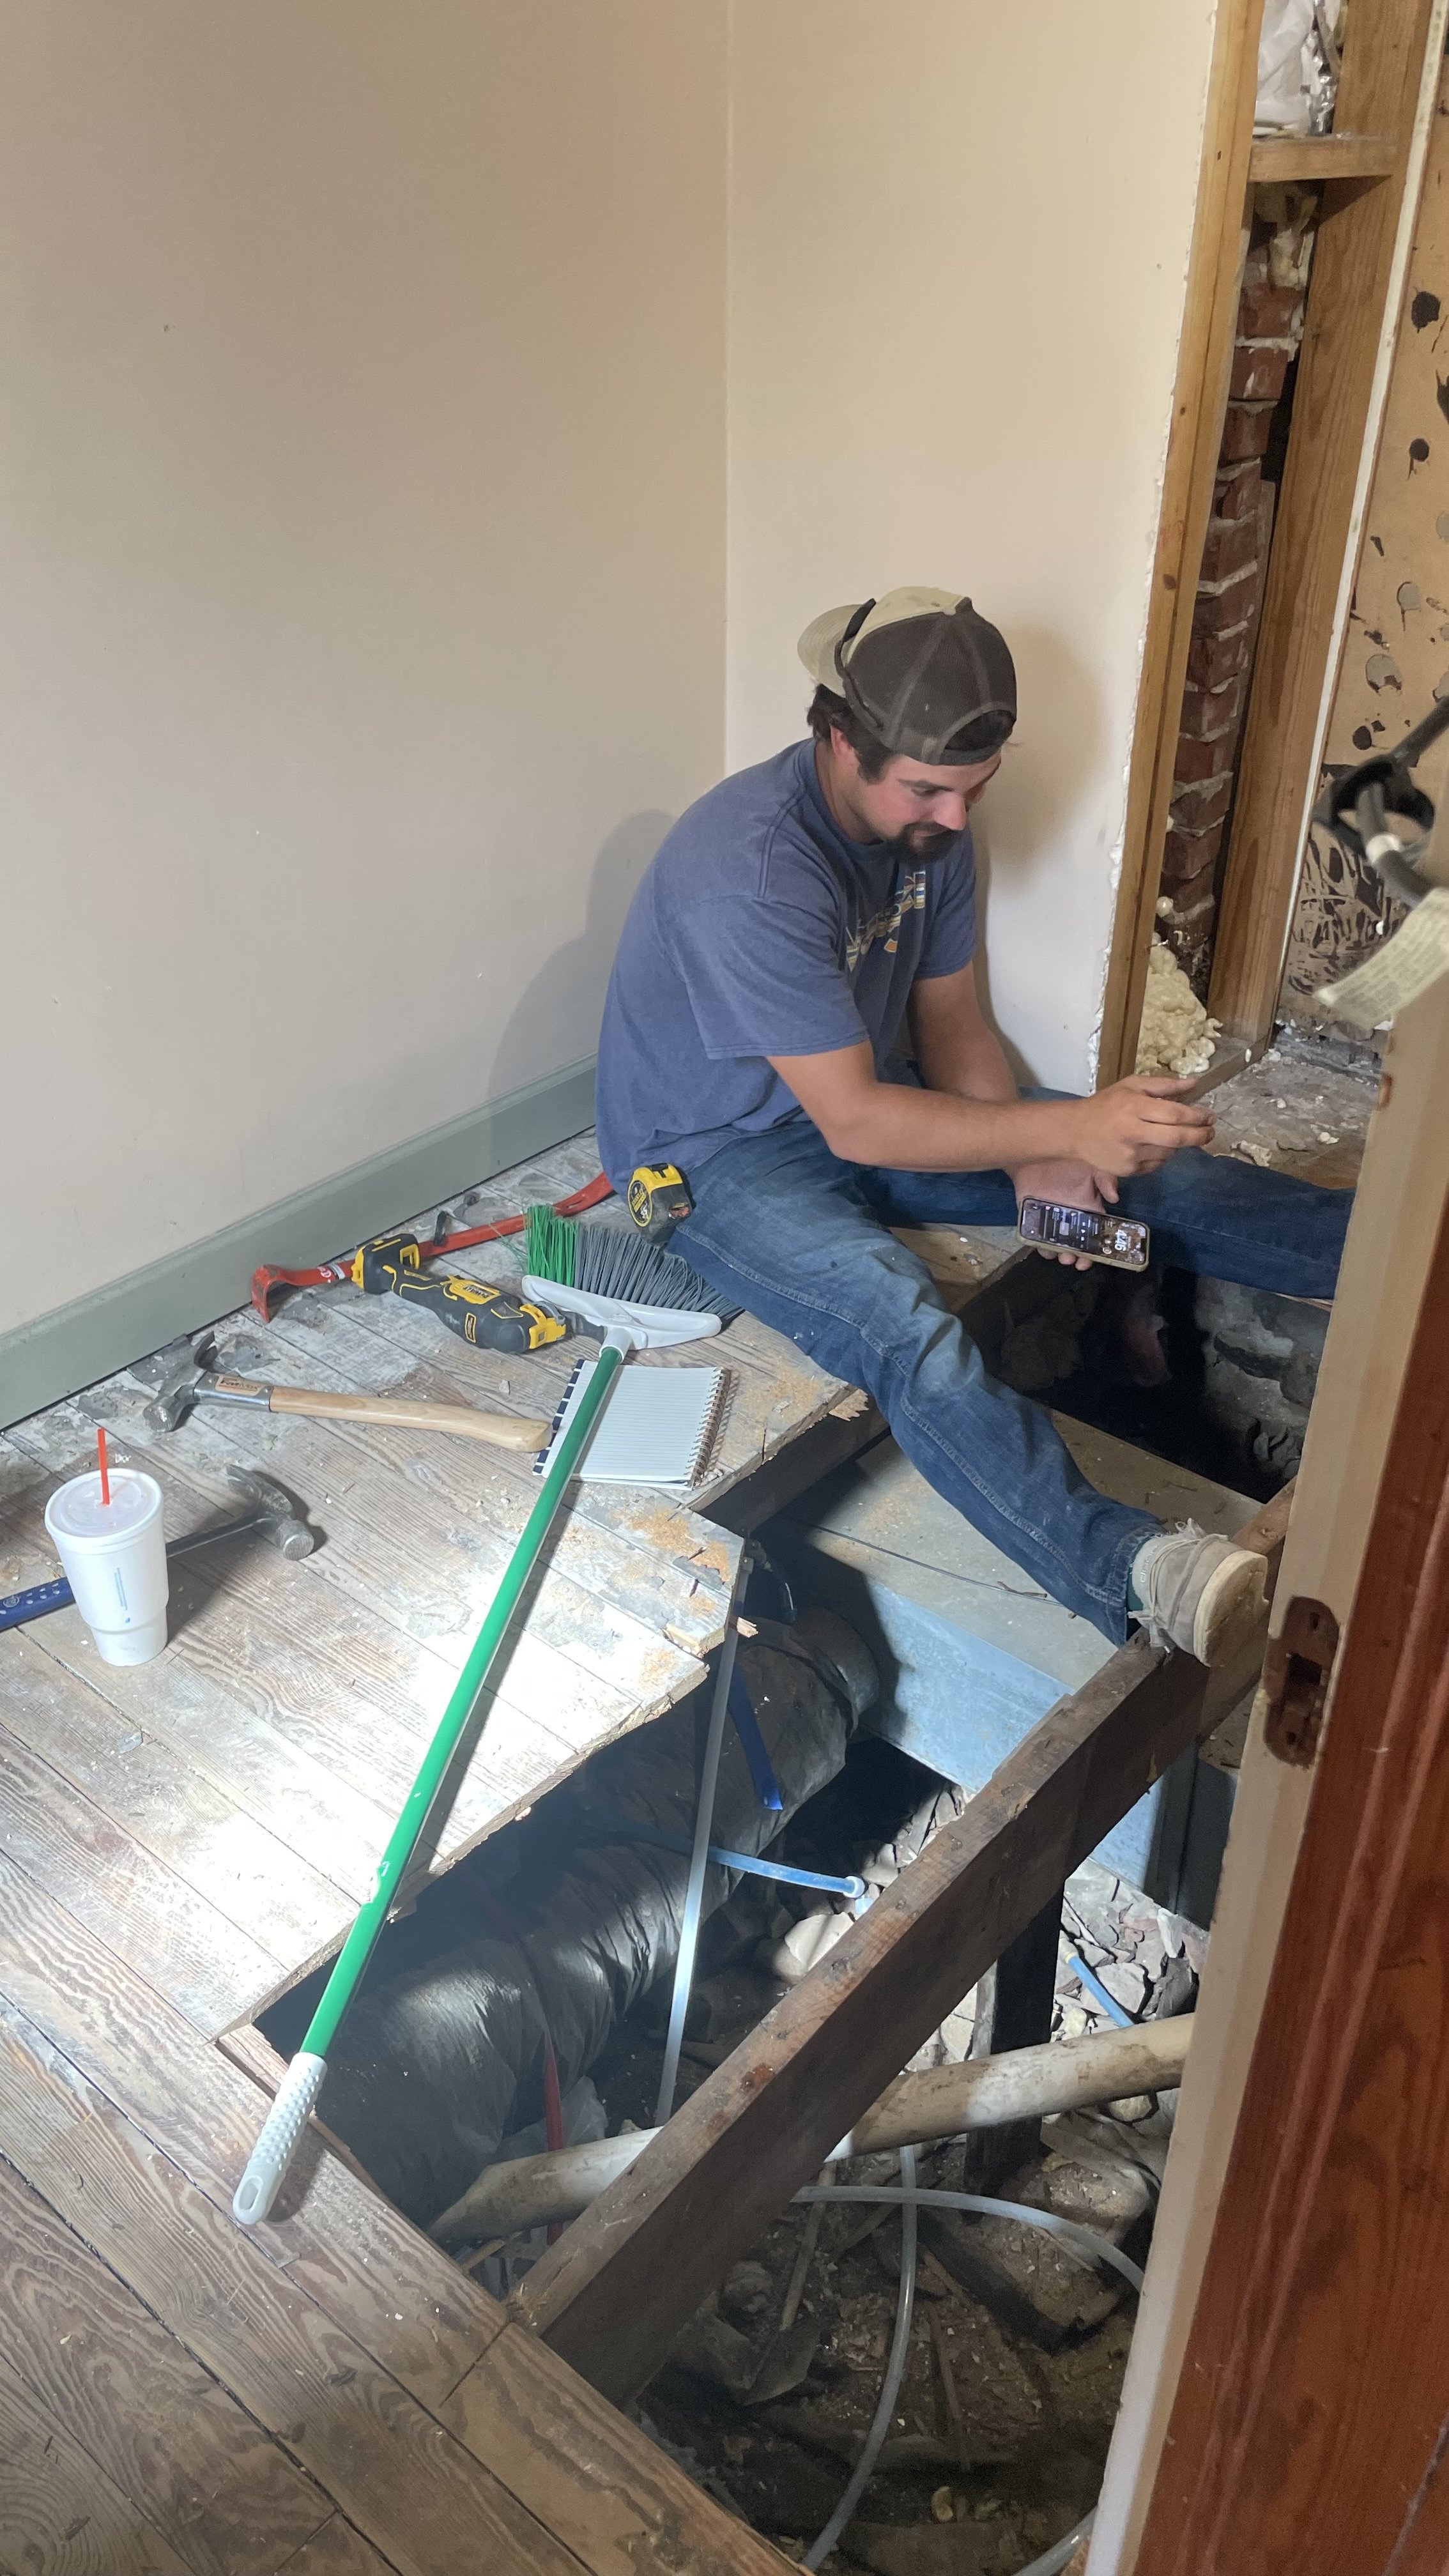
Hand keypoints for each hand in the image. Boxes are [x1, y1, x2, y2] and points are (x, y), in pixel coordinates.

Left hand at [1012, 1160, 1112, 1269]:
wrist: (1037, 1148)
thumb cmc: (1068, 1156)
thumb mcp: (1093, 1165)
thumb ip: (1105, 1179)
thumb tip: (1114, 1198)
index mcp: (1088, 1208)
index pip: (1095, 1232)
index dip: (1097, 1248)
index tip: (1096, 1258)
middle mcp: (1071, 1217)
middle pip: (1076, 1244)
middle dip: (1078, 1256)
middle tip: (1075, 1261)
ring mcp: (1051, 1218)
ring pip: (1056, 1243)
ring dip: (1059, 1253)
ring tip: (1061, 1257)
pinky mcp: (1032, 1216)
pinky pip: (1036, 1235)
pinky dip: (1039, 1244)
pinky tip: (1043, 1249)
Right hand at [1065, 1077, 1212, 1177]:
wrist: (1075, 1131)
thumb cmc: (1106, 1104)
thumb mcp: (1132, 1086)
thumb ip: (1163, 1085)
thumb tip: (1194, 1082)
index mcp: (1134, 1107)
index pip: (1175, 1114)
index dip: (1197, 1116)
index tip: (1209, 1116)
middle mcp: (1133, 1133)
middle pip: (1178, 1138)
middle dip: (1200, 1136)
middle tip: (1210, 1132)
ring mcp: (1130, 1155)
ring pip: (1169, 1153)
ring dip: (1177, 1144)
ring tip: (1169, 1134)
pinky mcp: (1128, 1170)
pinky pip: (1157, 1164)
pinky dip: (1161, 1155)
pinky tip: (1151, 1145)